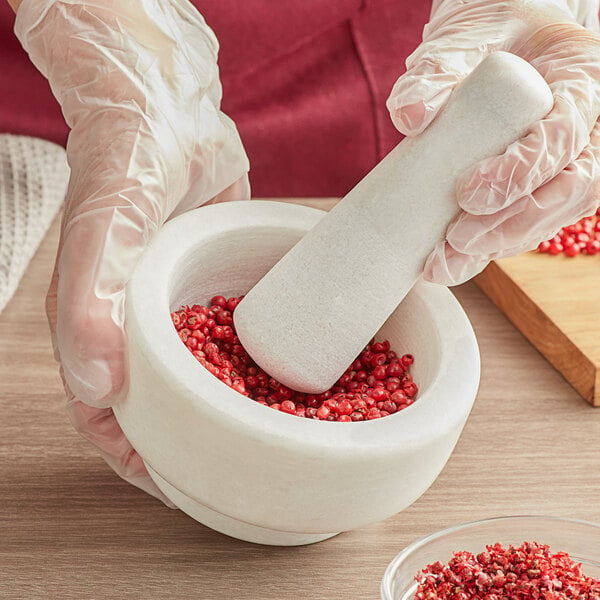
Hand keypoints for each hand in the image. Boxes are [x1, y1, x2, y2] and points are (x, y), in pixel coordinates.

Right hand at [15, 0, 248, 500]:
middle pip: (165, 404)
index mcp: (102, 325)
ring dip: (235, 407)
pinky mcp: (220, 284)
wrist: (171, 111)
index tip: (179, 484)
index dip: (139, 457)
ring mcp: (185, 307)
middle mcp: (144, 324)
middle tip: (240, 471)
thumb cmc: (123, 163)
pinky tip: (295, 378)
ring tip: (275, 435)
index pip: (110, 415)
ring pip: (209, 375)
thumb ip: (92, 302)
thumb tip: (100, 384)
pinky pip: (242, 335)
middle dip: (195, 442)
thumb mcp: (104, 228)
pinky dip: (263, 362)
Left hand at [387, 0, 599, 283]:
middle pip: (572, 188)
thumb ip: (437, 69)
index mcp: (582, 80)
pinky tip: (452, 261)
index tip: (468, 194)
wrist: (499, 44)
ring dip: (501, 244)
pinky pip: (530, 224)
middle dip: (514, 222)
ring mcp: (572, 160)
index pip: (566, 136)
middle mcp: (589, 126)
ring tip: (445, 263)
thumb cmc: (488, 35)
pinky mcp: (545, 187)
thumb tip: (410, 116)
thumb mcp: (463, 37)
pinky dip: (492, 247)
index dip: (522, 172)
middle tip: (458, 240)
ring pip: (555, 215)